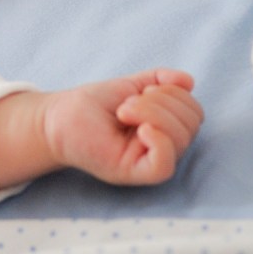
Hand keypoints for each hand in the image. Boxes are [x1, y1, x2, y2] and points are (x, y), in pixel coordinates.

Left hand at [43, 68, 202, 184]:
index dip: (175, 94)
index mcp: (166, 128)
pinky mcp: (133, 173)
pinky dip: (159, 142)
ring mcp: (148, 161)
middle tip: (127, 104)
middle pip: (191, 125)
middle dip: (161, 102)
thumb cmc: (92, 105)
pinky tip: (141, 129)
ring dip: (152, 113)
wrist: (58, 117)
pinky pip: (164, 165)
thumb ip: (160, 80)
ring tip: (123, 111)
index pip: (194, 112)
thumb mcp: (131, 86)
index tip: (142, 90)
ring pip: (180, 140)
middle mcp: (162, 147)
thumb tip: (188, 81)